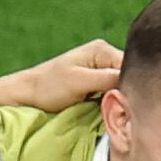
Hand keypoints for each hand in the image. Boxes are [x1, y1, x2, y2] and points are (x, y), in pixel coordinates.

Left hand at [4, 39, 121, 111]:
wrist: (28, 94)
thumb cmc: (49, 87)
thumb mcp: (80, 82)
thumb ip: (107, 79)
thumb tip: (132, 82)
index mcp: (102, 49)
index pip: (130, 67)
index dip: (132, 86)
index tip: (127, 104)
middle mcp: (104, 55)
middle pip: (128, 76)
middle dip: (127, 92)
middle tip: (122, 110)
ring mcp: (101, 68)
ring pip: (122, 85)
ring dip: (121, 98)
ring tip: (116, 111)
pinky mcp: (97, 82)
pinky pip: (114, 91)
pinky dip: (114, 101)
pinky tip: (110, 110)